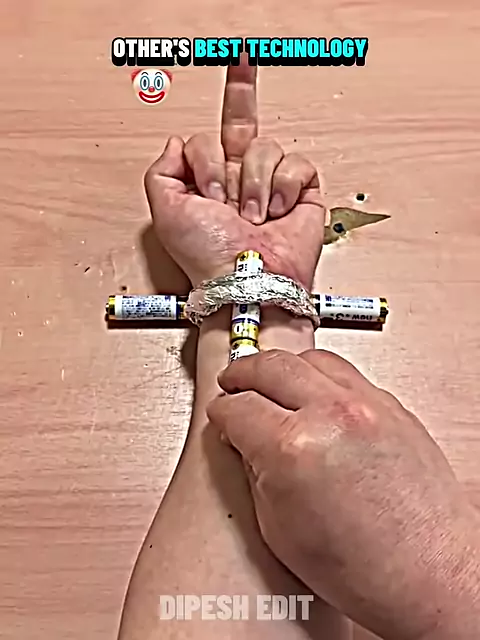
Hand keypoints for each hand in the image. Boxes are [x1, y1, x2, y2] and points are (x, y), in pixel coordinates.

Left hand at [144, 54, 324, 288]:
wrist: (246, 281)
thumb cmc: (208, 255)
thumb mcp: (167, 212)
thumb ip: (163, 171)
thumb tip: (175, 140)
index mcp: (209, 182)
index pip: (206, 140)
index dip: (204, 153)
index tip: (207, 186)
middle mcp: (241, 180)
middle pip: (242, 122)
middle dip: (242, 88)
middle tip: (242, 55)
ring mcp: (272, 185)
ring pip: (266, 146)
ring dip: (255, 183)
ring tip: (252, 215)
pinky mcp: (302, 194)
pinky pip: (298, 164)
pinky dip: (285, 187)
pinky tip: (277, 211)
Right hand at [207, 349, 479, 639]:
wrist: (428, 572)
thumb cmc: (366, 568)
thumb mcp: (278, 528)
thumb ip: (254, 471)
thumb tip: (243, 439)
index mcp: (294, 448)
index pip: (238, 407)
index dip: (221, 412)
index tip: (220, 415)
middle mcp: (332, 414)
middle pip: (270, 366)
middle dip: (242, 374)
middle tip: (232, 382)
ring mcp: (368, 404)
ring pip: (309, 358)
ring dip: (280, 367)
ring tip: (268, 380)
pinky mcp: (392, 405)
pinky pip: (344, 372)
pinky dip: (317, 376)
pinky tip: (309, 392)